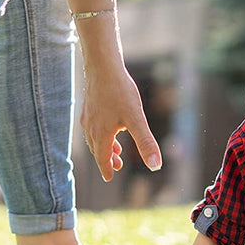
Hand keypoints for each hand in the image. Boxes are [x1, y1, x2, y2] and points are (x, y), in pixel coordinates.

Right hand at [80, 65, 161, 181]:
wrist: (103, 67)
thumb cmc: (120, 92)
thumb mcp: (137, 119)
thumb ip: (146, 143)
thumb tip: (156, 166)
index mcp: (102, 134)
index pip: (102, 157)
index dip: (106, 169)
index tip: (109, 178)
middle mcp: (91, 127)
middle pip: (98, 149)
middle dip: (107, 159)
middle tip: (117, 166)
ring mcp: (88, 115)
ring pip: (95, 137)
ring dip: (104, 146)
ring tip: (116, 149)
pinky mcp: (89, 105)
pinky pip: (93, 125)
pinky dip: (101, 132)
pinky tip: (110, 125)